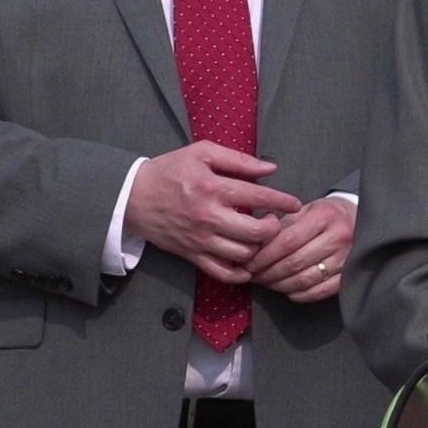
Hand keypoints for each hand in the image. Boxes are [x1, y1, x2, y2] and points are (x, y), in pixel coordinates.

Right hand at [125, 141, 301, 284]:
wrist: (131, 196)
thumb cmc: (169, 170)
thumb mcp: (202, 153)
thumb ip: (238, 159)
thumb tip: (270, 168)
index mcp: (213, 187)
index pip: (258, 196)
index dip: (282, 201)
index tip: (295, 204)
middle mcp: (208, 216)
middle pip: (255, 232)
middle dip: (273, 228)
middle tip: (274, 220)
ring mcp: (200, 239)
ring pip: (242, 254)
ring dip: (259, 248)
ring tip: (261, 237)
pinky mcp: (191, 255)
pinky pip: (220, 273)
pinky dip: (240, 274)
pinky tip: (249, 264)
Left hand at [245, 196, 355, 303]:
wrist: (359, 218)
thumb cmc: (325, 214)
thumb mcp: (304, 210)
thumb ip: (281, 225)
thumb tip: (254, 245)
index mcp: (325, 216)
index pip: (288, 241)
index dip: (264, 256)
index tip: (249, 264)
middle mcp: (338, 236)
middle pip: (295, 262)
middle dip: (269, 273)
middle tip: (254, 276)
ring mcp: (346, 257)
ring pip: (306, 280)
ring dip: (281, 285)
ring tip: (268, 283)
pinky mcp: (349, 274)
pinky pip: (320, 291)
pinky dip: (301, 295)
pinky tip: (289, 291)